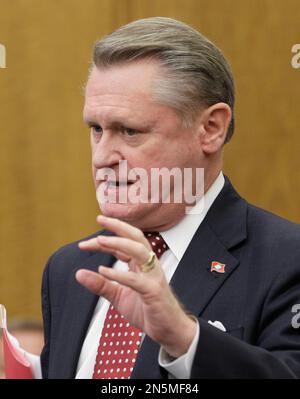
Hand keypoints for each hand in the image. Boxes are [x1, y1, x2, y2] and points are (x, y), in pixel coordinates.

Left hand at [76, 215, 196, 357]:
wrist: (169, 329)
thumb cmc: (146, 310)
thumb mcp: (119, 296)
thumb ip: (101, 285)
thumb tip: (78, 273)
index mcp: (141, 264)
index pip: (124, 244)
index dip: (105, 239)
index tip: (84, 243)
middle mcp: (149, 265)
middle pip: (136, 237)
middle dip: (118, 226)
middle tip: (100, 219)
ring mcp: (153, 276)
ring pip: (139, 251)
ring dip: (119, 243)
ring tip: (100, 240)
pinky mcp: (153, 291)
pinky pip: (135, 280)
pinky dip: (118, 274)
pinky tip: (102, 271)